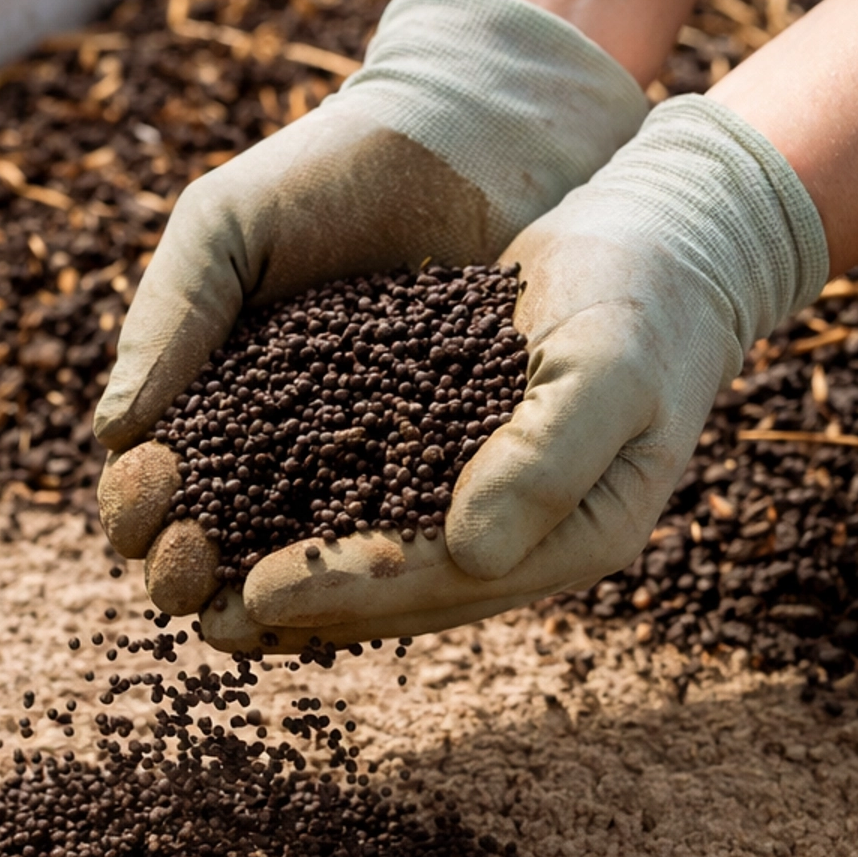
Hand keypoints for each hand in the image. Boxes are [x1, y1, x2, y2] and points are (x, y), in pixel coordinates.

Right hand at [94, 0, 645, 637]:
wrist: (469, 138)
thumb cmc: (328, 172)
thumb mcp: (227, 227)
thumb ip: (170, 316)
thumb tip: (111, 431)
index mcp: (207, 411)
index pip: (151, 494)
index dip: (136, 509)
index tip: (152, 484)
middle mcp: (279, 462)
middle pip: (214, 555)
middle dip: (187, 569)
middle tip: (192, 555)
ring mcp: (362, 478)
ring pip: (303, 570)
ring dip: (276, 593)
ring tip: (272, 586)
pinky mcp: (449, 479)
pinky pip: (402, 541)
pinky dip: (378, 567)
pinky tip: (371, 570)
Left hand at [240, 97, 828, 643]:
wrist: (664, 246)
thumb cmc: (648, 299)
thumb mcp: (609, 366)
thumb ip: (548, 458)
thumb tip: (470, 548)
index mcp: (572, 539)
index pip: (445, 583)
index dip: (351, 590)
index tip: (263, 592)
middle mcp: (520, 539)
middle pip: (393, 590)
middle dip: (296, 602)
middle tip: (198, 610)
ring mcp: (483, 504)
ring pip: (368, 553)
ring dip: (282, 567)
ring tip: (193, 577)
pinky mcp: (447, 457)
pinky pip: (363, 496)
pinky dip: (296, 503)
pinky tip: (225, 498)